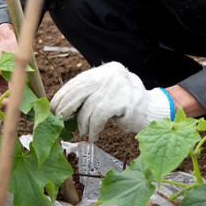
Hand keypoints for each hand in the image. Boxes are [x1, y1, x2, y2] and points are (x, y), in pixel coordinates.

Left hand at [49, 62, 170, 141]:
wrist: (152, 112)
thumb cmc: (124, 105)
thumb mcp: (106, 93)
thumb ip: (89, 94)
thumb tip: (61, 106)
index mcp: (106, 69)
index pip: (79, 81)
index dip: (63, 95)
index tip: (53, 107)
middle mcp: (111, 74)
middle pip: (80, 91)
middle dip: (66, 107)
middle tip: (60, 120)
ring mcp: (118, 87)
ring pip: (89, 107)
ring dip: (83, 123)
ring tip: (84, 132)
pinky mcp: (123, 102)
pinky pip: (99, 117)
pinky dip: (94, 128)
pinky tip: (94, 136)